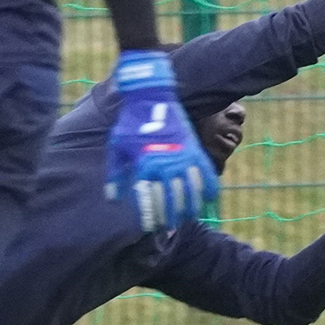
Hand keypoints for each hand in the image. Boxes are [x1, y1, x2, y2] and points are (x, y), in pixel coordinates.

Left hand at [105, 50, 219, 230]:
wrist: (151, 97)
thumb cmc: (130, 123)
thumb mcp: (117, 148)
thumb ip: (115, 175)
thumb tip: (114, 200)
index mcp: (146, 164)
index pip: (149, 198)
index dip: (150, 215)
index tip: (149, 226)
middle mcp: (166, 162)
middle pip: (172, 198)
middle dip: (171, 215)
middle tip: (169, 226)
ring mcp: (183, 155)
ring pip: (191, 189)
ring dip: (191, 206)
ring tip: (188, 217)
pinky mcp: (194, 148)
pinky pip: (206, 172)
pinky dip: (210, 187)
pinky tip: (210, 200)